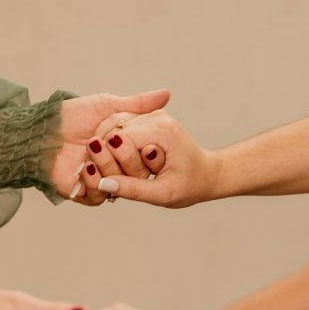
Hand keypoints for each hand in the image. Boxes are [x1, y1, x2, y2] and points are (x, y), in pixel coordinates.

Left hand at [52, 90, 169, 204]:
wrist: (38, 131)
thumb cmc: (70, 116)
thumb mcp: (107, 106)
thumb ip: (137, 104)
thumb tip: (166, 94)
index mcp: (121, 148)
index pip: (145, 156)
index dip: (146, 150)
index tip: (142, 139)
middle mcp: (113, 166)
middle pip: (136, 174)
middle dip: (125, 158)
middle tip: (110, 140)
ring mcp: (98, 180)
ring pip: (117, 185)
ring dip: (107, 167)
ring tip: (92, 148)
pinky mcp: (82, 193)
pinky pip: (96, 197)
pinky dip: (94, 183)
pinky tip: (86, 167)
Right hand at [79, 110, 220, 207]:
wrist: (206, 173)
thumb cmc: (189, 185)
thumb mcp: (163, 194)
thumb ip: (133, 189)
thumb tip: (102, 184)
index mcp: (163, 132)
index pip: (118, 141)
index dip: (111, 161)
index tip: (116, 180)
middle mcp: (156, 117)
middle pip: (114, 134)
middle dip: (113, 158)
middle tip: (129, 177)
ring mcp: (151, 115)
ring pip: (112, 130)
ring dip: (114, 152)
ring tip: (133, 170)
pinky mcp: (146, 118)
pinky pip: (118, 129)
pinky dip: (116, 146)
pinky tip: (128, 162)